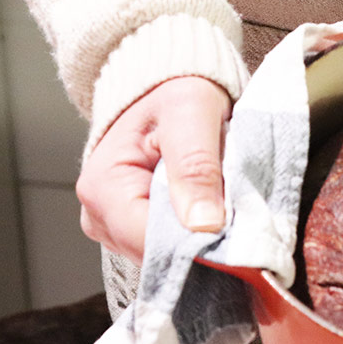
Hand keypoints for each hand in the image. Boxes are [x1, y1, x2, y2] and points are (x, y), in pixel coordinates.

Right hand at [76, 76, 231, 263]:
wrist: (169, 86)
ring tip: (227, 207)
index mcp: (103, 186)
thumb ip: (196, 165)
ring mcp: (116, 227)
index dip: (195, 245)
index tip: (238, 238)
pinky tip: (216, 213)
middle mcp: (100, 215)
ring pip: (167, 256)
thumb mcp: (191, 112)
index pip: (148, 241)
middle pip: (157, 255)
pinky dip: (198, 236)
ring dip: (203, 240)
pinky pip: (171, 248)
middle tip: (242, 220)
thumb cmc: (175, 91)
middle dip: (202, 244)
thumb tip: (203, 224)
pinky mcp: (136, 230)